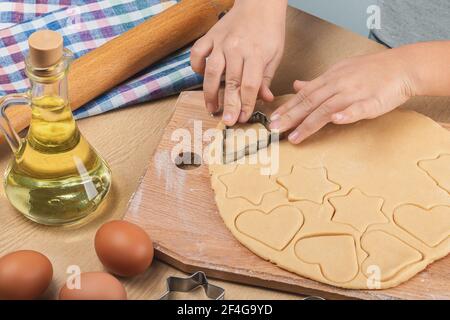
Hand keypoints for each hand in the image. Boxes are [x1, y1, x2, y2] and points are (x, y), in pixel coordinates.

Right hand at [190, 0, 286, 125]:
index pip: (250, 85)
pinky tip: (201, 77)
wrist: (259, 3)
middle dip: (228, 104)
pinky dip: (196, 66)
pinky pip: (197, 54)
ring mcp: (221, 42)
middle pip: (231, 82)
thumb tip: (264, 99)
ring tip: (211, 108)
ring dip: (209, 93)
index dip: (246, 104)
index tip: (243, 118)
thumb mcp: (276, 54)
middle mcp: (237, 49)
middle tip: (226, 121)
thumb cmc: (269, 30)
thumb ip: (267, 78)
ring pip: (211, 71)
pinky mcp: (210, 37)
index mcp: (256, 54)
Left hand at [269, 50, 416, 143]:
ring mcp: (354, 92)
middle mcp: (338, 85)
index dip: (287, 107)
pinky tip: (336, 121)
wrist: (402, 67)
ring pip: (327, 107)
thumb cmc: (371, 70)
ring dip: (309, 123)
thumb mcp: (340, 71)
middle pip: (310, 102)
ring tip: (295, 136)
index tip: (273, 119)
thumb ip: (318, 82)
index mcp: (330, 79)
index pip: (304, 94)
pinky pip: (358, 108)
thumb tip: (298, 86)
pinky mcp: (372, 101)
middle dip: (290, 117)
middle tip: (274, 129)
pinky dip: (346, 114)